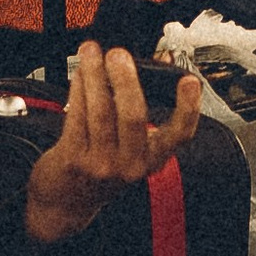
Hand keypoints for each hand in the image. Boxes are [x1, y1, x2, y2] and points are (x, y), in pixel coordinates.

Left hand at [23, 40, 202, 244]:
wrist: (66, 203)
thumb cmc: (101, 167)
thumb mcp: (130, 146)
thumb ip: (142, 103)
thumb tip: (160, 60)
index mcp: (151, 159)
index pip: (179, 135)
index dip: (188, 108)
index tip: (189, 82)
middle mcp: (130, 165)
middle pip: (133, 116)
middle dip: (125, 79)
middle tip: (118, 54)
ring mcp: (102, 164)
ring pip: (100, 111)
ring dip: (95, 76)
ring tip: (91, 52)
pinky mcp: (74, 160)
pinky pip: (77, 115)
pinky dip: (78, 89)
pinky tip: (79, 74)